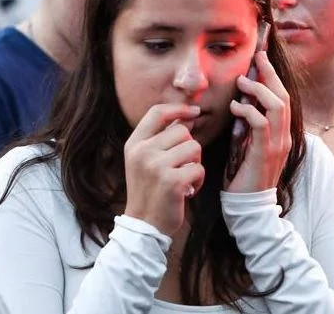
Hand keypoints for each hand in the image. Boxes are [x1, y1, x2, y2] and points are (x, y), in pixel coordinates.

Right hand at [123, 104, 205, 235]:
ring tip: (183, 178)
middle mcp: (143, 151)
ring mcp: (156, 166)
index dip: (178, 109)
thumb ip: (159, 139)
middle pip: (182, 131)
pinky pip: (199, 168)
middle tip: (180, 166)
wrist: (143, 224)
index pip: (157, 112)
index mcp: (134, 143)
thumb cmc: (148, 190)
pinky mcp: (172, 181)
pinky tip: (187, 190)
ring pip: (194, 147)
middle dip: (189, 147)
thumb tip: (186, 117)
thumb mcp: (143, 160)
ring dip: (195, 163)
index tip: (193, 112)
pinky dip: (199, 180)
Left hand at [225, 52, 291, 193]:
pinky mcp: (265, 153)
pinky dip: (249, 111)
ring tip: (242, 83)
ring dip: (259, 90)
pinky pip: (261, 124)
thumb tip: (240, 104)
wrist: (249, 204)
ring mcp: (278, 144)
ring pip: (277, 106)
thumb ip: (248, 126)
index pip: (282, 98)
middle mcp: (285, 136)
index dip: (274, 77)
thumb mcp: (247, 144)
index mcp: (282, 133)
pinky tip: (236, 108)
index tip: (261, 58)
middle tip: (257, 57)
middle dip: (270, 74)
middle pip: (284, 96)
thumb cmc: (244, 174)